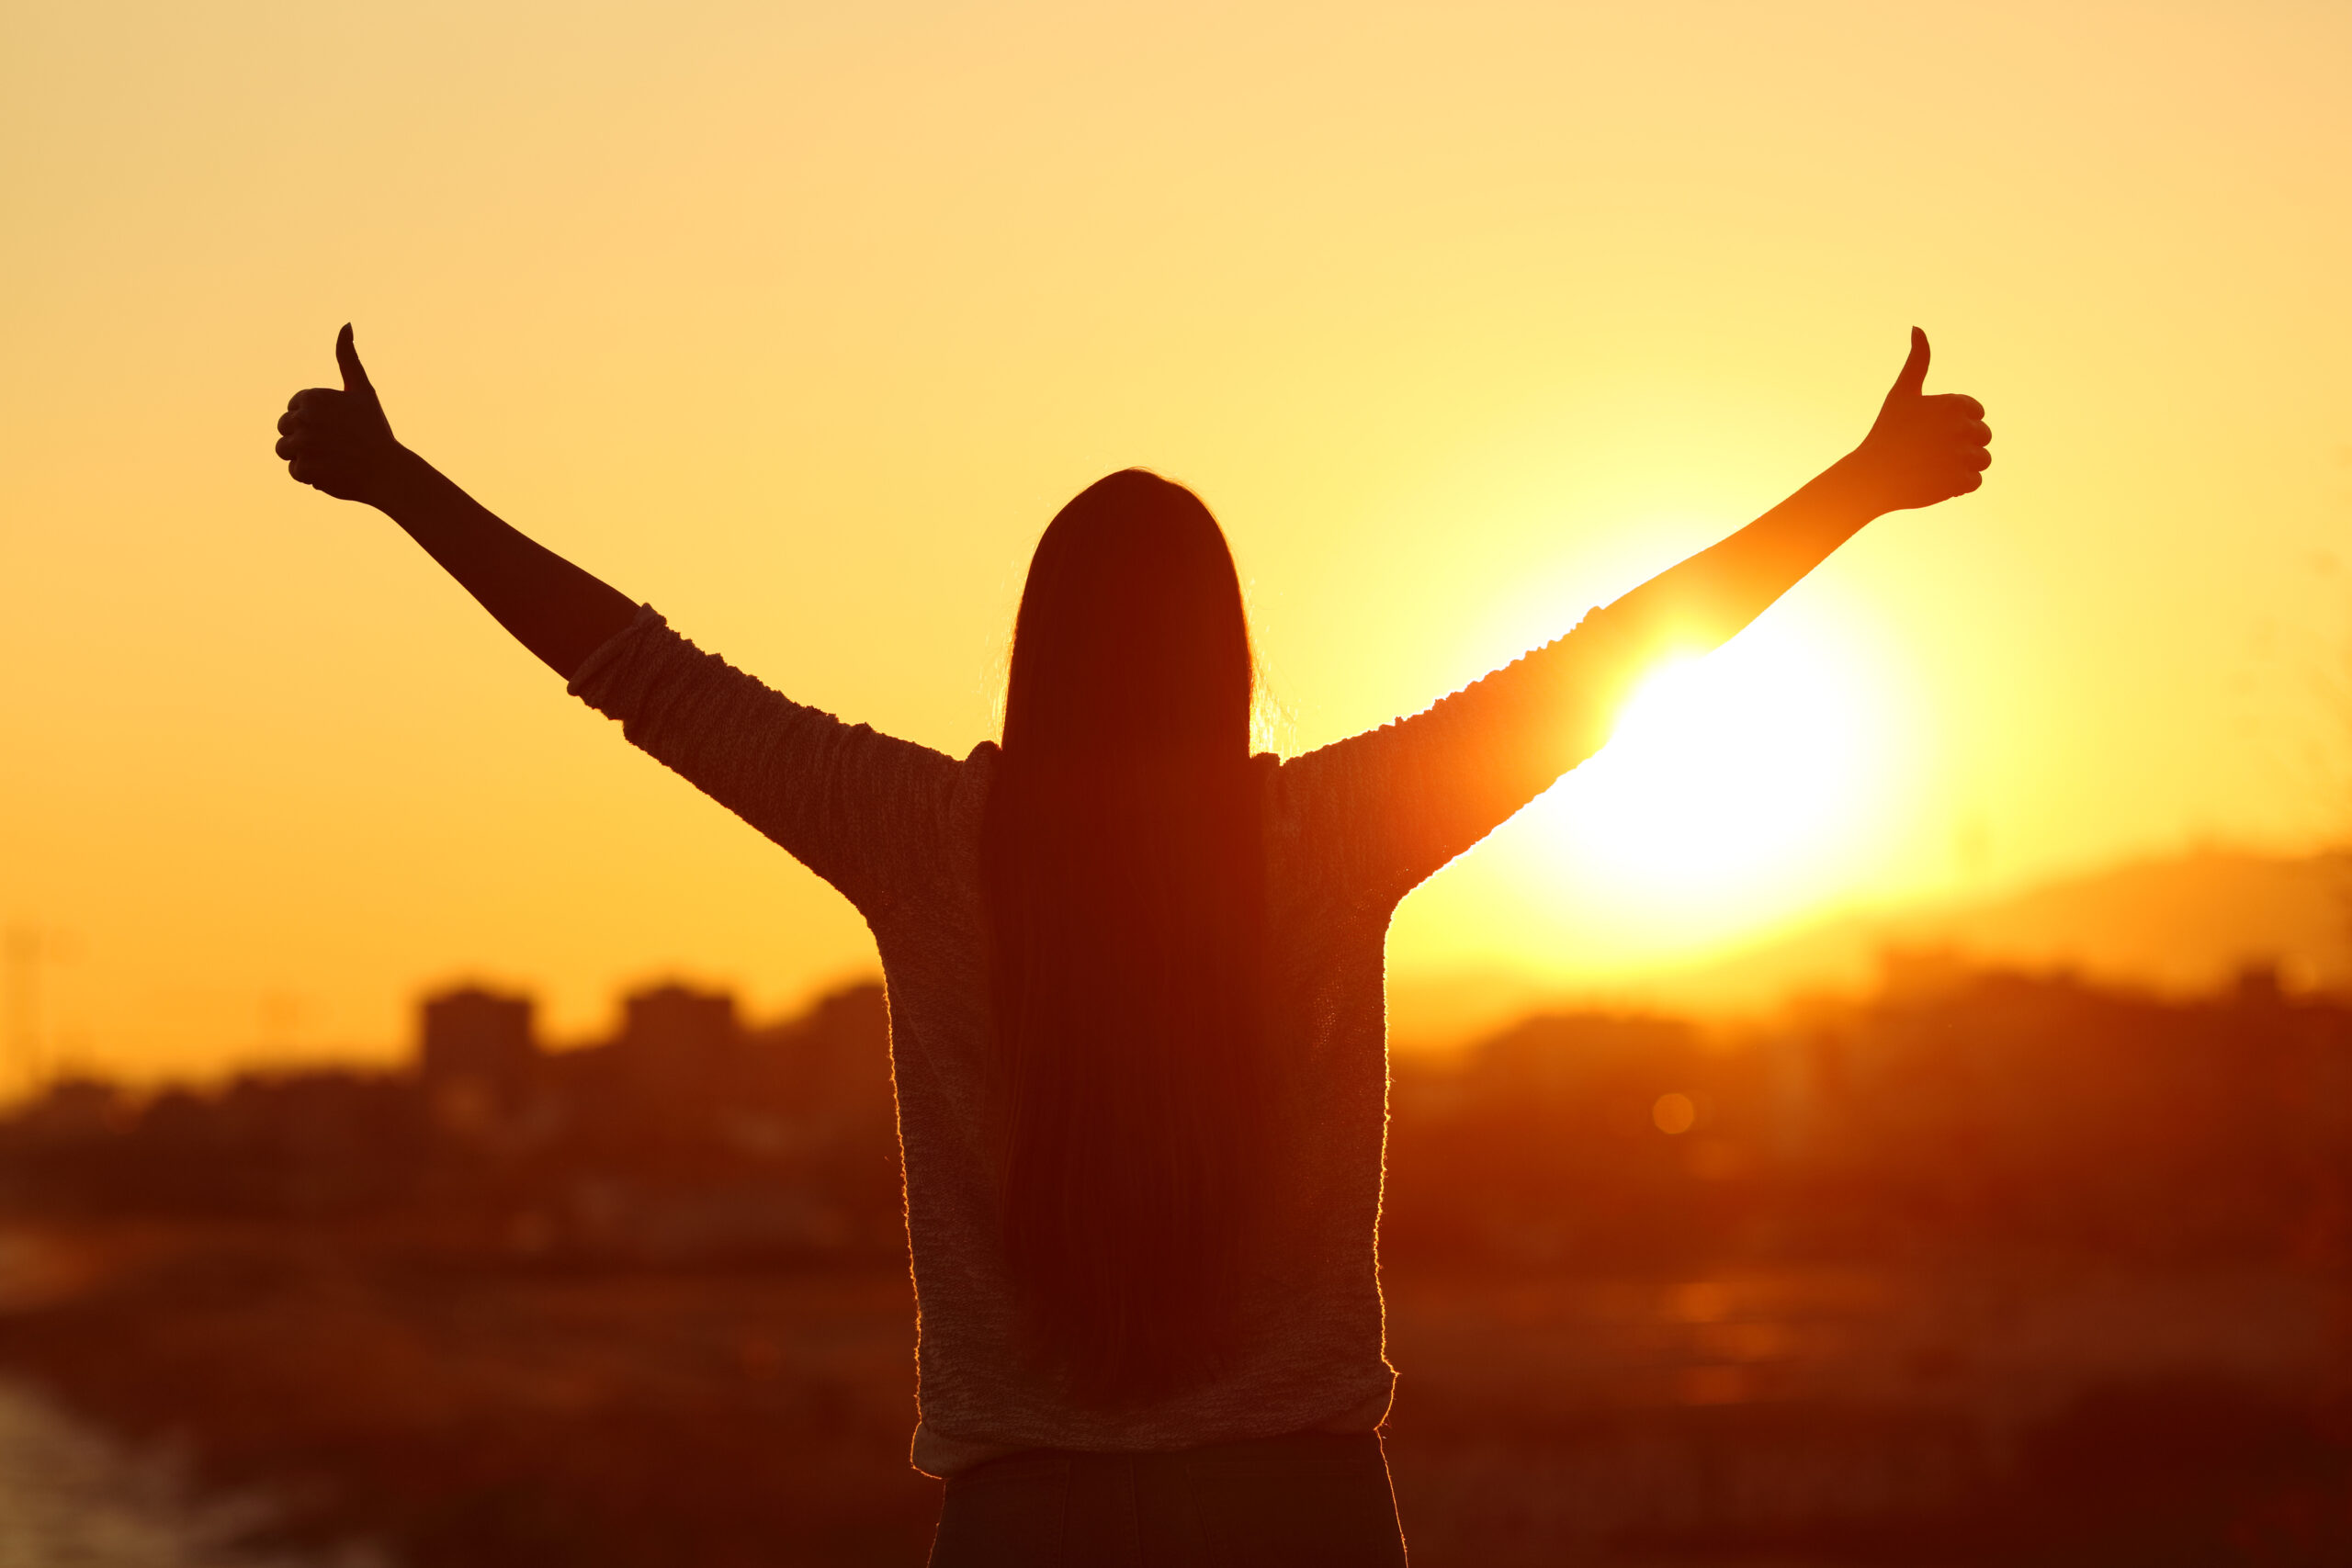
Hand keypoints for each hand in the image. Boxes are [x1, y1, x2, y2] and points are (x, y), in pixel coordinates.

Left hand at [276, 325, 404, 504]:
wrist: (390, 471)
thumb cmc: (374, 430)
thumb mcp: (362, 391)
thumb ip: (347, 359)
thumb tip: (346, 324)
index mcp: (313, 397)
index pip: (292, 409)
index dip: (313, 420)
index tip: (336, 426)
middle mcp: (305, 418)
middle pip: (284, 429)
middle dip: (304, 438)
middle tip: (334, 445)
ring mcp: (304, 444)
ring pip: (284, 450)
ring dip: (303, 457)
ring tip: (330, 459)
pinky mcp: (306, 469)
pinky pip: (295, 472)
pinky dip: (312, 476)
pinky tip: (333, 472)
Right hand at [1844, 328, 1991, 513]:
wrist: (1871, 476)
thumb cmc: (1886, 432)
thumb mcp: (1901, 393)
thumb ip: (1918, 361)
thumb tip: (1918, 327)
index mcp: (1953, 403)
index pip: (1977, 412)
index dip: (1957, 423)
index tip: (1933, 431)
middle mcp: (1962, 427)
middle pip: (1984, 436)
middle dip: (1963, 444)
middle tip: (1932, 452)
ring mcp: (1962, 456)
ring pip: (1983, 460)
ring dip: (1964, 465)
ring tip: (1936, 466)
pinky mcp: (1960, 482)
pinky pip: (1975, 482)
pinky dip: (1959, 485)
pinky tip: (1936, 480)